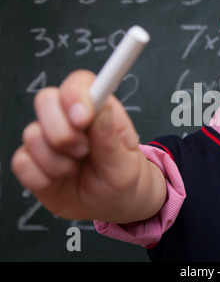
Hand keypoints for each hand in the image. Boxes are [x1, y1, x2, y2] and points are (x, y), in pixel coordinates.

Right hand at [11, 70, 165, 221]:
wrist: (113, 207)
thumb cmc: (123, 179)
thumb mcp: (125, 164)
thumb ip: (111, 139)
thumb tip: (101, 110)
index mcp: (98, 110)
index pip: (79, 83)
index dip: (75, 95)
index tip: (83, 119)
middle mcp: (69, 118)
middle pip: (45, 100)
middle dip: (62, 131)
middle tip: (82, 151)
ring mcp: (48, 139)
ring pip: (31, 134)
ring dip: (56, 160)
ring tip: (76, 169)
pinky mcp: (33, 162)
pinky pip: (21, 163)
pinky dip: (41, 178)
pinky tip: (59, 180)